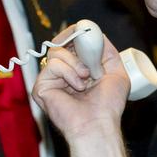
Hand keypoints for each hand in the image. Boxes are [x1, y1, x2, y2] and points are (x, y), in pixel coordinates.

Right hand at [32, 30, 132, 156]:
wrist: (97, 125)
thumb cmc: (107, 106)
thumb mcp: (116, 71)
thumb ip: (107, 51)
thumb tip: (96, 33)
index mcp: (76, 69)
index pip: (70, 42)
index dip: (77, 34)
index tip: (87, 32)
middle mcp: (61, 73)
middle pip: (60, 42)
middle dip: (77, 45)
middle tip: (90, 59)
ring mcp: (49, 80)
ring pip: (56, 52)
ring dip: (76, 63)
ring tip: (86, 80)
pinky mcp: (40, 87)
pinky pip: (52, 65)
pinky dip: (68, 73)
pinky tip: (77, 87)